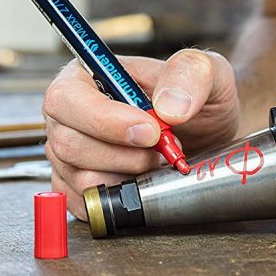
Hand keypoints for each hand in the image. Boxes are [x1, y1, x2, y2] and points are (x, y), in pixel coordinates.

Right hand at [41, 48, 239, 218]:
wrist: (209, 137)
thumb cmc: (197, 100)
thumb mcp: (207, 71)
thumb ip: (191, 73)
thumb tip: (167, 106)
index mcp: (86, 76)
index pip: (66, 98)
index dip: (102, 119)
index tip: (149, 131)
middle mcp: (69, 116)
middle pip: (66, 143)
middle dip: (122, 154)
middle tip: (160, 149)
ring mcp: (69, 155)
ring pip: (80, 178)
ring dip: (127, 176)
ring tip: (154, 161)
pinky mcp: (78, 187)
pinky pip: (87, 204)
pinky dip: (122, 198)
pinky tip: (143, 180)